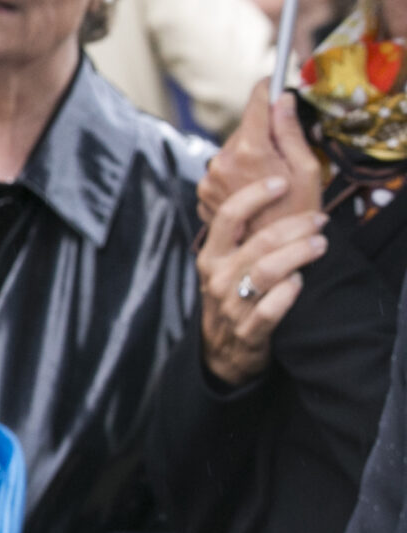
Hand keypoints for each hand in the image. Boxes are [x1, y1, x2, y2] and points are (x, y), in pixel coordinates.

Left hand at [199, 84, 324, 227]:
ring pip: (231, 153)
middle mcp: (221, 161)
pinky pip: (222, 173)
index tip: (272, 80)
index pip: (254, 106)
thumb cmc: (297, 215)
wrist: (271, 258)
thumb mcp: (306, 171)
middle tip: (284, 152)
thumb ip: (290, 132)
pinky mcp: (203, 194)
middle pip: (244, 131)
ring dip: (248, 157)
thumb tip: (283, 99)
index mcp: (248, 152)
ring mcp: (208, 179)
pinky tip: (253, 193)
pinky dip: (236, 176)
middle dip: (262, 134)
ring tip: (270, 181)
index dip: (265, 90)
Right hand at [199, 174, 326, 385]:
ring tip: (321, 244)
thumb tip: (272, 196)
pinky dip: (289, 294)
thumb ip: (240, 237)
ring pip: (268, 272)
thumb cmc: (232, 296)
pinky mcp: (248, 331)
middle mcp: (218, 276)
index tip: (281, 182)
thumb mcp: (223, 264)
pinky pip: (270, 309)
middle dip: (295, 226)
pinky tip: (301, 282)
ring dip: (300, 254)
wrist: (222, 349)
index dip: (254, 195)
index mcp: (211, 255)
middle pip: (259, 241)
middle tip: (319, 219)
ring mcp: (231, 305)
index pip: (227, 216)